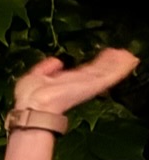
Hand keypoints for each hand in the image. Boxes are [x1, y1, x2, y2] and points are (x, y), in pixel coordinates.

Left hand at [13, 47, 137, 116]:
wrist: (34, 106)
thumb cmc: (30, 96)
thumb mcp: (34, 76)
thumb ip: (45, 68)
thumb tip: (56, 61)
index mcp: (66, 82)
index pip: (85, 72)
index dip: (96, 64)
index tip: (106, 56)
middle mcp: (79, 84)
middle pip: (98, 71)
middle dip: (110, 62)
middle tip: (122, 53)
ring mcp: (88, 85)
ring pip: (106, 72)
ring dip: (117, 64)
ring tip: (128, 55)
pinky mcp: (93, 86)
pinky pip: (109, 75)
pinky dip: (119, 68)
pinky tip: (129, 61)